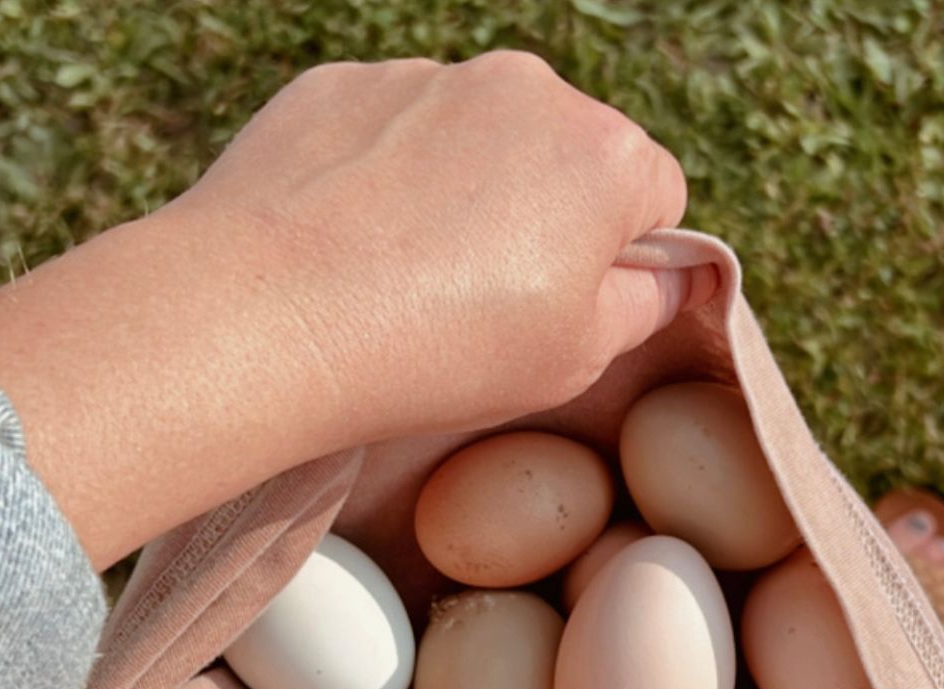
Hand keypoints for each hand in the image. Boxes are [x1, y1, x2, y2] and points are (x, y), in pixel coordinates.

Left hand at [167, 53, 710, 438]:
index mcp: (603, 155)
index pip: (656, 196)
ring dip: (467, 193)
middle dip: (546, 216)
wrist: (266, 319)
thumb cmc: (440, 350)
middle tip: (487, 299)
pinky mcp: (344, 84)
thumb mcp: (576, 356)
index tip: (569, 303)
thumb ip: (648, 304)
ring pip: (479, 138)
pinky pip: (396, 129)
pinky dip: (390, 175)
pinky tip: (356, 241)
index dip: (622, 258)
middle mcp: (525, 90)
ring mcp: (427, 78)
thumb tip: (676, 275)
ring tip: (410, 276)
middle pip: (567, 155)